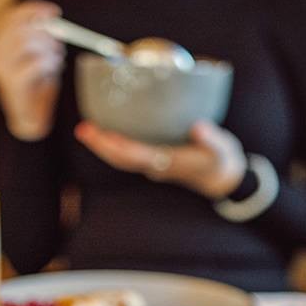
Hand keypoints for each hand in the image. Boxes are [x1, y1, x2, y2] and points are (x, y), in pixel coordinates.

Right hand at [0, 0, 64, 140]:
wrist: (30, 118)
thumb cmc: (35, 86)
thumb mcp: (39, 56)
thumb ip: (40, 37)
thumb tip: (51, 19)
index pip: (10, 16)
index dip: (33, 10)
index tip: (53, 12)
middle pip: (19, 27)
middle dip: (44, 31)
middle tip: (58, 41)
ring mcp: (0, 70)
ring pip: (25, 42)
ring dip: (47, 48)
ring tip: (56, 58)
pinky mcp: (11, 84)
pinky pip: (33, 63)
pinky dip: (48, 63)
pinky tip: (53, 68)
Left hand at [75, 120, 246, 199]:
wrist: (222, 178)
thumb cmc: (221, 161)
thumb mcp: (222, 149)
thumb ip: (211, 138)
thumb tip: (199, 127)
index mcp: (169, 163)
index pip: (138, 156)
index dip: (120, 146)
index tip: (105, 134)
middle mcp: (156, 166)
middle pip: (123, 160)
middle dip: (102, 146)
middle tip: (83, 129)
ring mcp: (153, 164)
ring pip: (122, 158)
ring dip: (103, 146)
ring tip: (86, 129)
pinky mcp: (154, 159)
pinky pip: (128, 153)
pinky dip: (114, 143)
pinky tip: (106, 130)